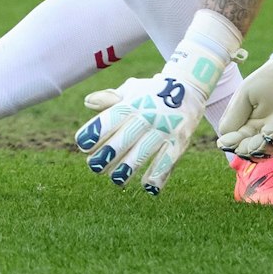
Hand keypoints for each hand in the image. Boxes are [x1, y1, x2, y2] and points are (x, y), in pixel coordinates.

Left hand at [75, 70, 208, 193]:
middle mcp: (148, 115)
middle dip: (108, 154)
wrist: (189, 86)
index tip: (83, 144)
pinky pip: (168, 161)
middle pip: (126, 137)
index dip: (96, 131)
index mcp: (133, 103)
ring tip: (117, 178)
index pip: (112, 117)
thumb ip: (110, 99)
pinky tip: (147, 186)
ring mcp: (165, 128)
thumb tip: (88, 102)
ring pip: (144, 152)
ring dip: (128, 168)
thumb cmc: (152, 92)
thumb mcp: (132, 90)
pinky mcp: (179, 141)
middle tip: (94, 167)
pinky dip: (158, 175)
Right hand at [214, 55, 272, 159]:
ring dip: (264, 147)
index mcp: (246, 126)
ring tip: (262, 135)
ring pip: (269, 150)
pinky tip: (272, 129)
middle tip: (249, 142)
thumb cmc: (265, 80)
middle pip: (251, 151)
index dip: (232, 143)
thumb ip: (233, 116)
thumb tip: (223, 141)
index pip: (236, 142)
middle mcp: (261, 134)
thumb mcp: (245, 94)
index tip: (229, 140)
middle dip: (249, 149)